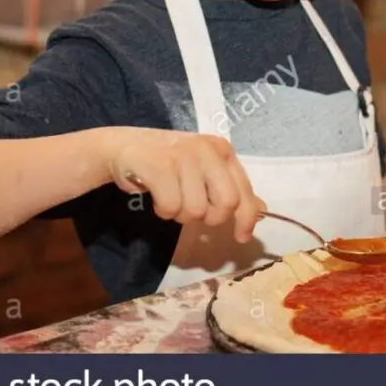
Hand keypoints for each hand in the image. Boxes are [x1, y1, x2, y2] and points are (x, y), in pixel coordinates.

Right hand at [106, 128, 264, 242]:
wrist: (123, 147)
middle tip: (192, 211)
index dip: (247, 219)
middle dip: (210, 218)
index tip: (242, 238)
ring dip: (180, 214)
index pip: (244, 191)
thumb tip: (262, 211)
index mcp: (222, 150)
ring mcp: (183, 155)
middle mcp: (207, 150)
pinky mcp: (159, 165)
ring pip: (196, 210)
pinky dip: (163, 211)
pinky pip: (171, 207)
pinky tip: (156, 196)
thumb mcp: (203, 171)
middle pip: (226, 203)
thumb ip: (229, 188)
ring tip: (169, 197)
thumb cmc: (167, 162)